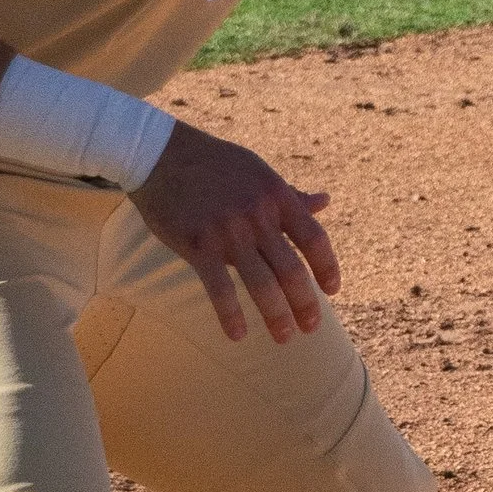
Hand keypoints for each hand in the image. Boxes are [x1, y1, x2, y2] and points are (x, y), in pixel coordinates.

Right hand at [131, 119, 339, 344]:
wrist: (160, 154)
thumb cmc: (214, 163)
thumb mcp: (258, 172)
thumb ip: (290, 195)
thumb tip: (325, 202)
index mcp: (276, 196)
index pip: (314, 239)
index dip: (327, 268)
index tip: (332, 290)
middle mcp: (258, 215)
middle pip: (292, 270)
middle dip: (305, 303)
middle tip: (311, 327)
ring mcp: (229, 232)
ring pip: (262, 284)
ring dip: (276, 316)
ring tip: (284, 337)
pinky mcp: (198, 245)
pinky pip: (220, 288)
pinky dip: (230, 315)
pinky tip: (237, 335)